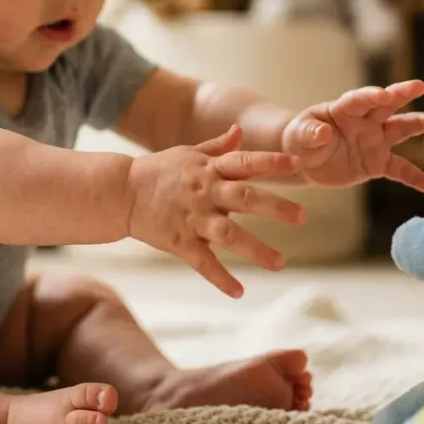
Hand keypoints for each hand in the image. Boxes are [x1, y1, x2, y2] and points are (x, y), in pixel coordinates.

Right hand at [125, 125, 304, 297]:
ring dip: (254, 248)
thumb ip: (218, 147)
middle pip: (243, 198)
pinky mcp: (179, 242)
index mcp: (209, 169)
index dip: (271, 163)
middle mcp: (204, 192)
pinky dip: (220, 278)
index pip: (245, 162)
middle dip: (273, 206)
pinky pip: (202, 262)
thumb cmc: (160, 171)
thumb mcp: (189, 154)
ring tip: (280, 263)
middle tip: (302, 216)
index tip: (297, 164)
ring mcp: (192, 218)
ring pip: (227, 235)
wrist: (121, 191)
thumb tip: (240, 131)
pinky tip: (239, 292)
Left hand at [281, 79, 423, 192]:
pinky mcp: (379, 162)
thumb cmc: (301, 139)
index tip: (384, 95)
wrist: (307, 160)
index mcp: (344, 109)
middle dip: (402, 95)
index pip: (359, 99)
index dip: (371, 96)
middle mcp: (365, 120)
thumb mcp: (299, 136)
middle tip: (419, 86)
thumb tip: (323, 133)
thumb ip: (310, 133)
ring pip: (401, 131)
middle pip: (387, 105)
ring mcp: (375, 140)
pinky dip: (415, 177)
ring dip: (420, 128)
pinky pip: (400, 169)